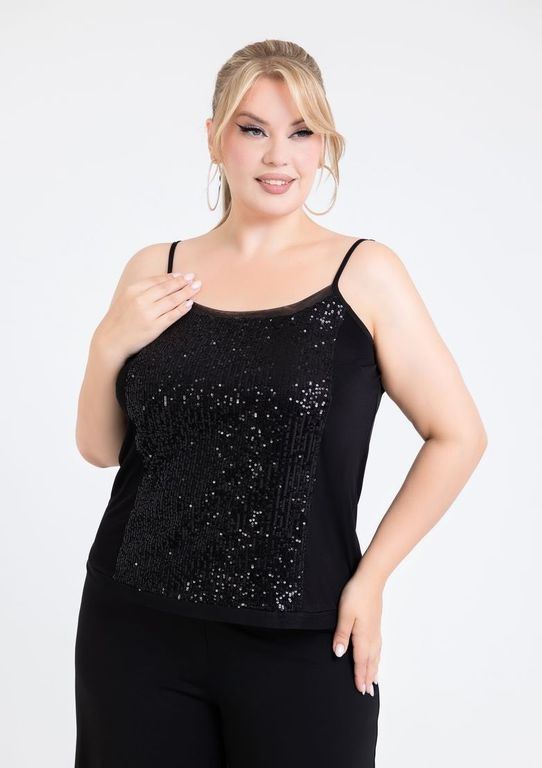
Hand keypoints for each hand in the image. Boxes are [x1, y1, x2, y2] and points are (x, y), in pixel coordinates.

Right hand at [97, 272, 202, 358]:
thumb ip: (142, 290)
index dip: (172, 277)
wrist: (111, 340)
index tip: (183, 275)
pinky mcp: (154, 327)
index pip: (157, 280)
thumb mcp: (126, 299)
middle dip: (182, 282)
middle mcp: (140, 300)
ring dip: (186, 292)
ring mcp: (148, 314)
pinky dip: (182, 308)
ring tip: (197, 287)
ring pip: (172, 300)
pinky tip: (190, 304)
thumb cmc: (120, 320)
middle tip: (194, 278)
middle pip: (167, 288)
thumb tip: (163, 281)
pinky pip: (172, 315)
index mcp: (133, 290)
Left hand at [333, 572, 382, 694]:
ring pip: (376, 655)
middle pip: (370, 662)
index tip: (360, 692)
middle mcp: (371, 637)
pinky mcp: (376, 624)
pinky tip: (376, 656)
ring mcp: (375, 630)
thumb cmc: (356, 594)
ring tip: (374, 682)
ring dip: (374, 669)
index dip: (360, 677)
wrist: (371, 580)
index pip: (360, 661)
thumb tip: (339, 654)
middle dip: (368, 678)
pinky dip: (377, 657)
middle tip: (368, 694)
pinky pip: (378, 647)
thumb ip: (341, 634)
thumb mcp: (344, 614)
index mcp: (362, 636)